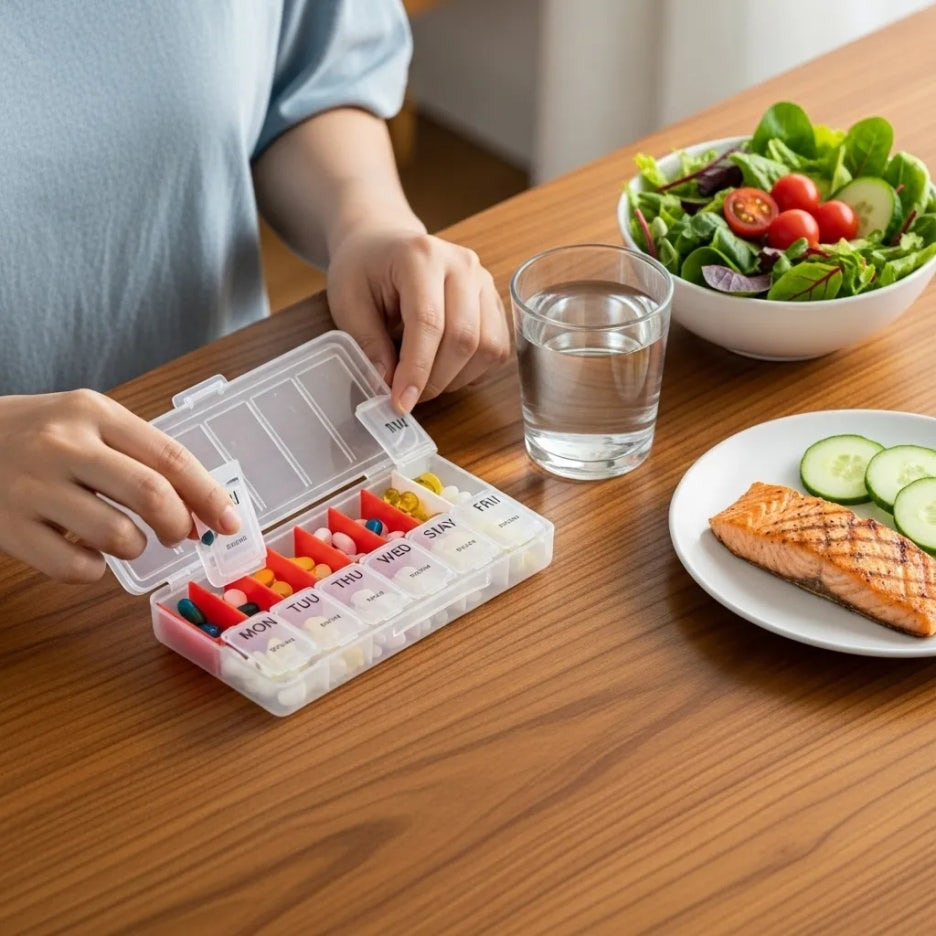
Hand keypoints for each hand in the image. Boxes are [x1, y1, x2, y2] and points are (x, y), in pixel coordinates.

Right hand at [0, 391, 239, 582]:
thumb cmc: (39, 435)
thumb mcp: (89, 424)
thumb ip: (141, 457)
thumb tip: (202, 509)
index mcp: (93, 412)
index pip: (170, 457)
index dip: (209, 495)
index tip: (230, 522)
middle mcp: (62, 445)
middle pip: (150, 493)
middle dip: (178, 523)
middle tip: (180, 534)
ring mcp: (31, 488)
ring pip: (118, 535)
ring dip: (136, 547)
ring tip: (124, 537)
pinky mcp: (7, 529)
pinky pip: (76, 568)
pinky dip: (94, 570)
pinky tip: (85, 551)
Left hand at [326, 228, 510, 412]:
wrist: (383, 241)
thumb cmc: (363, 269)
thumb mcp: (348, 302)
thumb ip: (368, 343)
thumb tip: (389, 385)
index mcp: (420, 256)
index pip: (429, 322)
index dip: (417, 369)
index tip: (400, 402)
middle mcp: (461, 264)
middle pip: (464, 337)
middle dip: (436, 379)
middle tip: (408, 396)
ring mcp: (483, 280)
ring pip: (488, 346)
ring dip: (457, 378)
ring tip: (426, 380)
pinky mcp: (493, 299)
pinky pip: (498, 347)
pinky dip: (474, 371)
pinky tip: (446, 369)